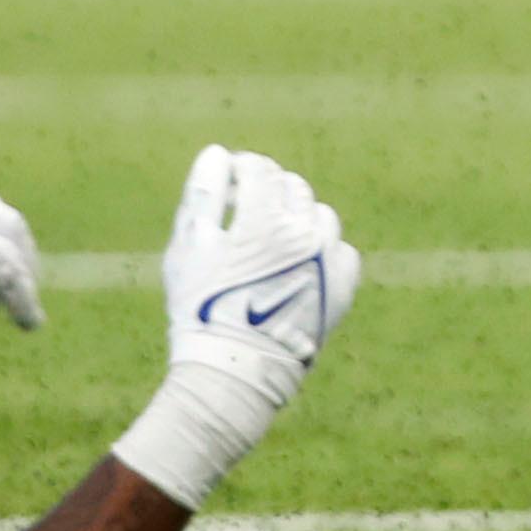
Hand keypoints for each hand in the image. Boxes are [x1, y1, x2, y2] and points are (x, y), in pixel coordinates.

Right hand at [111, 145, 359, 510]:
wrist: (233, 375)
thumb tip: (218, 154)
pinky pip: (340, 250)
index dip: (241, 168)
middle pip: (292, 187)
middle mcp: (304, 235)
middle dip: (267, 190)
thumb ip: (204, 194)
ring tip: (270, 240)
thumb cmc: (201, 310)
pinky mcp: (342, 289)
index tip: (228, 180)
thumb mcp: (188, 248)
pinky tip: (296, 267)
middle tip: (244, 210)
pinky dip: (321, 250)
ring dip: (296, 217)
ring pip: (320, 216)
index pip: (260, 169)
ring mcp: (329, 262)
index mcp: (264, 219)